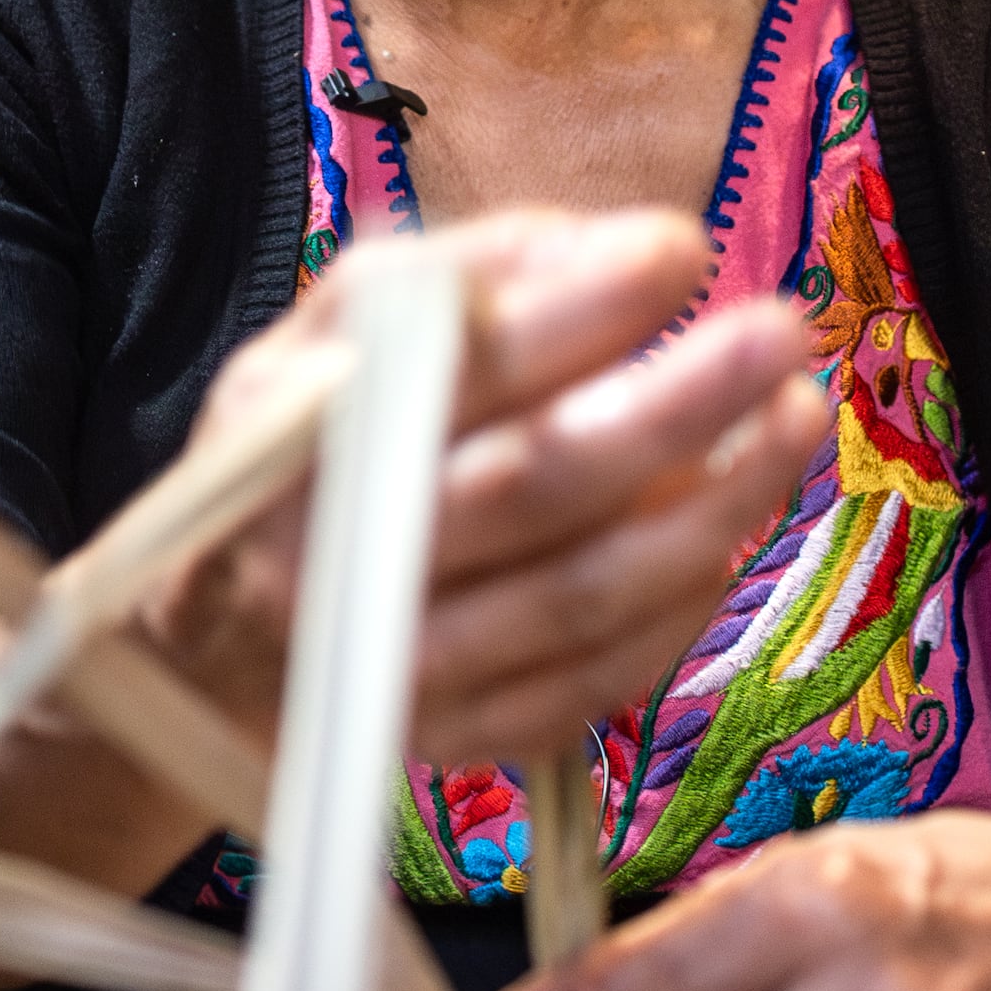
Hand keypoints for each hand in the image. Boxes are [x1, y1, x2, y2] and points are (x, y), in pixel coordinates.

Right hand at [137, 206, 827, 769]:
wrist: (195, 660)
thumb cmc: (291, 462)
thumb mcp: (319, 343)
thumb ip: (446, 282)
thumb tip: (606, 246)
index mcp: (295, 438)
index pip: (451, 369)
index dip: (575, 310)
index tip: (679, 248)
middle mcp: (336, 563)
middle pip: (535, 485)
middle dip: (677, 405)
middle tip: (779, 331)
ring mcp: (396, 670)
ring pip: (583, 596)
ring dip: (712, 507)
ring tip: (795, 420)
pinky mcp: (451, 744)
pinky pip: (591, 681)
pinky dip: (677, 609)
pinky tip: (730, 534)